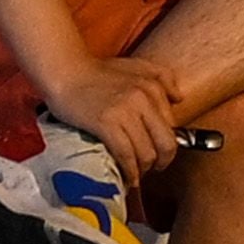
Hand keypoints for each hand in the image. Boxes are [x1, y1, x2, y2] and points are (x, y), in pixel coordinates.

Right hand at [36, 55, 189, 180]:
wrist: (64, 71)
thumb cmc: (96, 72)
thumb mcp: (135, 66)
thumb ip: (161, 77)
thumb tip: (179, 99)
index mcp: (153, 86)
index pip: (172, 127)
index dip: (166, 145)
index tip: (158, 154)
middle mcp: (143, 98)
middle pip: (166, 143)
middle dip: (162, 162)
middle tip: (153, 169)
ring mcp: (125, 111)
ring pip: (147, 153)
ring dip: (143, 169)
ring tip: (136, 173)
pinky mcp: (106, 123)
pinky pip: (126, 155)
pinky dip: (129, 171)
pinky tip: (127, 177)